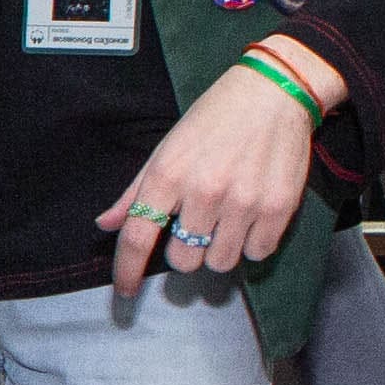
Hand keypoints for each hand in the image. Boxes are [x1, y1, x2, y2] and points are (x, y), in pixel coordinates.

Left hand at [99, 42, 338, 307]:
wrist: (273, 93)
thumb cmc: (215, 118)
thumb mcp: (166, 148)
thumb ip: (136, 192)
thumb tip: (106, 225)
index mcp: (169, 175)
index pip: (138, 237)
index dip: (127, 272)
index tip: (124, 291)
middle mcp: (204, 192)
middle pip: (182, 261)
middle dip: (185, 252)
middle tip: (196, 227)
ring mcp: (244, 202)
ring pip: (220, 263)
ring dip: (218, 250)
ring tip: (226, 218)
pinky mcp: (278, 208)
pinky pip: (257, 253)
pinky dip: (251, 244)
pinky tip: (250, 217)